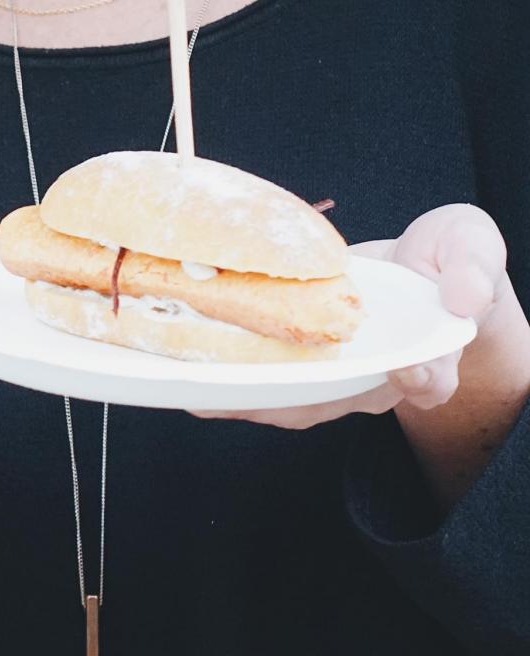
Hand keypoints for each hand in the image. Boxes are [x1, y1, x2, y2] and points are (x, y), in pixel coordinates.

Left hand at [192, 203, 510, 429]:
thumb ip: (472, 269)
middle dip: (278, 399)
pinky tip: (187, 370)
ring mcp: (336, 378)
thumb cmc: (447, 261)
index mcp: (428, 357)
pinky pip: (265, 382)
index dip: (407, 379)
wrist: (423, 270)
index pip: (424, 381)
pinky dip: (228, 379)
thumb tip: (462, 299)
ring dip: (240, 396)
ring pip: (289, 401)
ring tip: (190, 387)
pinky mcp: (304, 366)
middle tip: (228, 395)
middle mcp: (375, 380)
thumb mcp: (471, 248)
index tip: (391, 371)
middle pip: (332, 403)